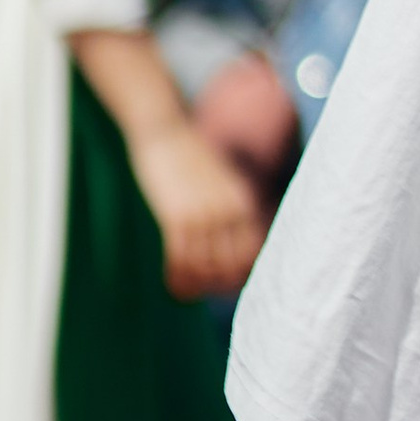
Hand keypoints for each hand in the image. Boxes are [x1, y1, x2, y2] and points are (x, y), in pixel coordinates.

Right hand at [129, 120, 262, 296]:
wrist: (166, 129)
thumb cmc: (191, 155)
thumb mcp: (222, 179)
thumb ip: (230, 204)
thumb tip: (232, 231)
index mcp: (243, 200)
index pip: (253, 249)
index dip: (244, 271)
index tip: (233, 281)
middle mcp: (228, 210)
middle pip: (232, 263)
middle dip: (221, 282)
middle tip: (210, 290)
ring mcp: (203, 214)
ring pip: (205, 265)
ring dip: (198, 284)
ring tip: (191, 291)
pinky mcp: (175, 216)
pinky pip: (180, 258)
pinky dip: (178, 278)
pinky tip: (175, 286)